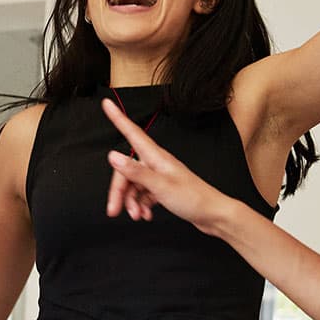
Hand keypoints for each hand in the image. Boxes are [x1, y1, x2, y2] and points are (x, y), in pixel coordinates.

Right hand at [100, 99, 236, 233]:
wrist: (213, 215)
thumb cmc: (194, 199)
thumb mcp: (161, 186)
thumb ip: (136, 172)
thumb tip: (114, 156)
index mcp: (156, 157)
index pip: (132, 133)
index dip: (118, 118)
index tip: (107, 104)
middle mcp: (156, 163)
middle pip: (126, 170)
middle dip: (119, 191)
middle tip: (114, 210)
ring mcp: (159, 176)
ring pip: (133, 184)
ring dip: (131, 201)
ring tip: (137, 215)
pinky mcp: (162, 188)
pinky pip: (143, 193)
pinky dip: (141, 204)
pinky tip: (146, 214)